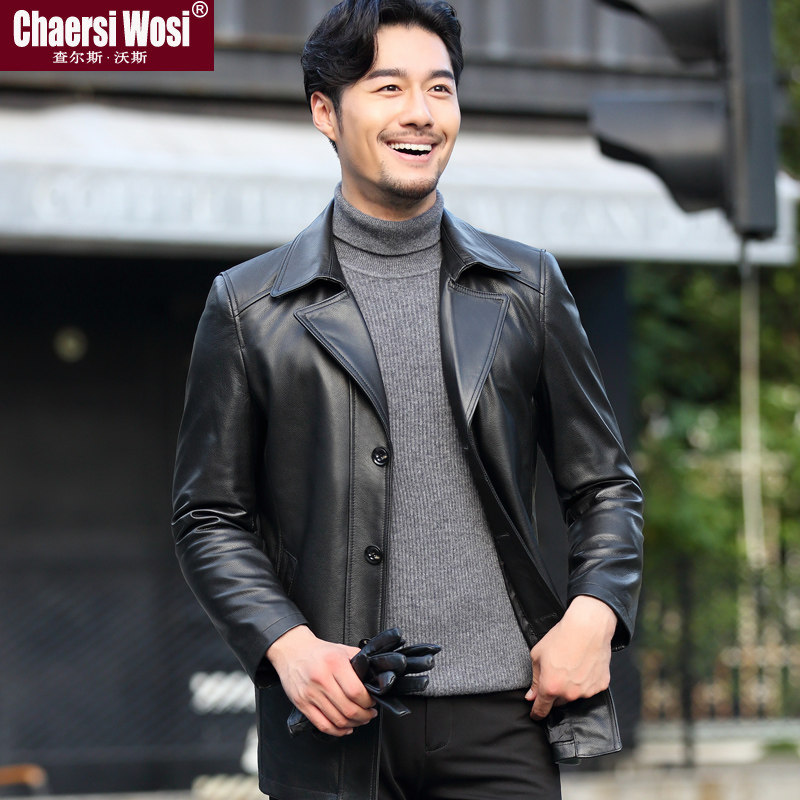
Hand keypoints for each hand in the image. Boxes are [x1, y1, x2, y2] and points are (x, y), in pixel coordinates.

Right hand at [267, 626, 377, 735]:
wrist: (292, 650)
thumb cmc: (318, 651)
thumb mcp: (342, 649)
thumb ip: (358, 662)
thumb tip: (374, 677)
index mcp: (334, 663)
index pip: (356, 692)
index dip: (368, 701)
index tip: (372, 702)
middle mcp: (321, 679)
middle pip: (348, 709)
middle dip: (364, 715)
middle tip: (370, 713)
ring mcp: (310, 694)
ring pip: (337, 720)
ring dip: (353, 724)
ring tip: (360, 720)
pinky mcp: (302, 704)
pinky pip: (322, 725)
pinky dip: (337, 731)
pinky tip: (345, 727)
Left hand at [525, 595, 616, 719]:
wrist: (587, 627)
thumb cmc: (561, 637)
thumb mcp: (538, 654)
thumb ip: (534, 679)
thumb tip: (532, 696)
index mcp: (550, 687)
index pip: (542, 709)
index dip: (537, 713)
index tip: (535, 715)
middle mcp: (569, 693)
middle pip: (559, 701)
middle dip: (555, 691)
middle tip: (556, 672)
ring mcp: (586, 691)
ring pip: (574, 695)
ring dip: (571, 686)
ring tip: (571, 664)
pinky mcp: (600, 685)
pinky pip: (589, 688)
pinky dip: (585, 681)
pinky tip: (583, 665)